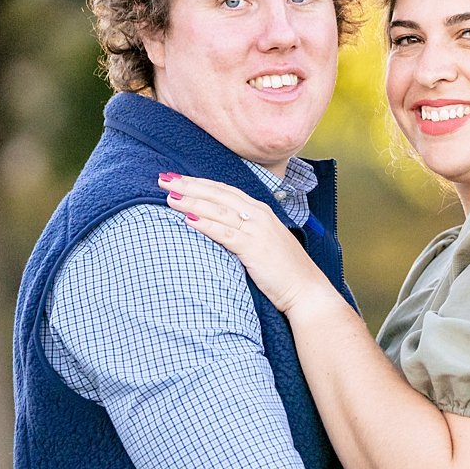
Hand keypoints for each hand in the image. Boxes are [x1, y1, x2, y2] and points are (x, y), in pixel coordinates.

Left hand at [157, 174, 334, 314]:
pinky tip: (188, 220)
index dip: (199, 183)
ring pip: (218, 210)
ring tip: (170, 198)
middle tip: (164, 180)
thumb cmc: (284, 270)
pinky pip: (225, 233)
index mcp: (260, 211)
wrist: (306, 289)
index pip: (223, 191)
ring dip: (192, 202)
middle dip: (189, 186)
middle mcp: (258, 215)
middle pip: (217, 194)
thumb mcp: (264, 242)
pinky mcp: (253, 248)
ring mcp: (256, 230)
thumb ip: (244, 231)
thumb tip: (219, 229)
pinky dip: (206, 225)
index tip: (176, 178)